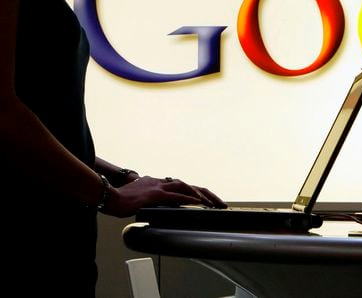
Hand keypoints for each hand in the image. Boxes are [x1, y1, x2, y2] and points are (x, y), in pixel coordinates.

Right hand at [101, 176, 226, 217]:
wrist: (108, 195)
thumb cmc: (120, 200)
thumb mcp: (139, 200)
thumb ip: (150, 203)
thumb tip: (156, 211)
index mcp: (158, 184)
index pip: (182, 187)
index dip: (196, 193)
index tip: (208, 201)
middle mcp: (161, 182)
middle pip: (189, 185)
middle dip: (207, 194)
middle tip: (220, 203)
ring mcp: (158, 187)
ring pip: (186, 187)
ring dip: (202, 196)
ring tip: (214, 204)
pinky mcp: (155, 194)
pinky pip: (177, 195)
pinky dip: (190, 198)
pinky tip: (199, 203)